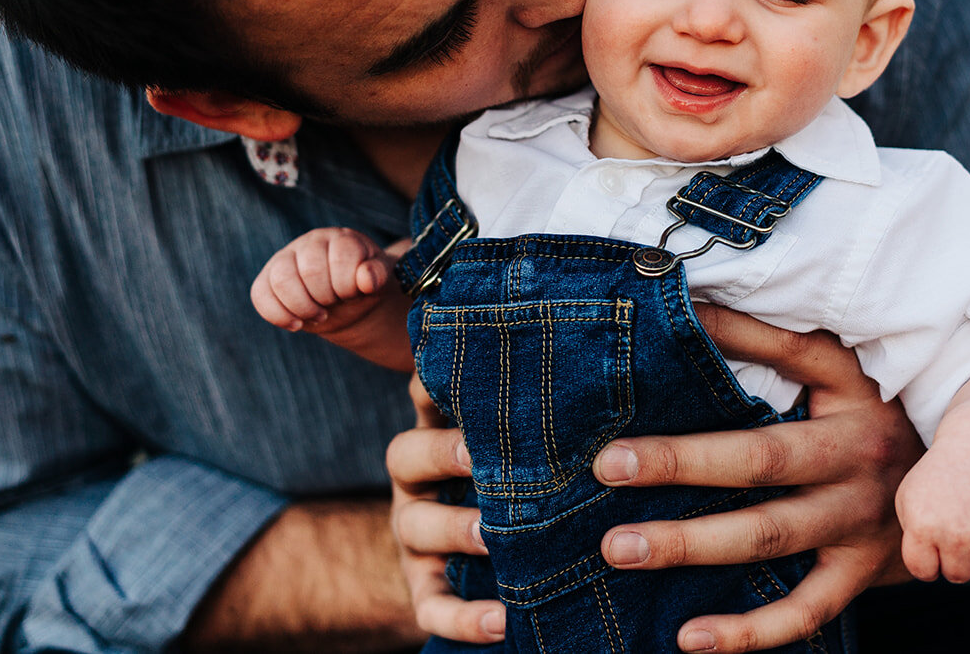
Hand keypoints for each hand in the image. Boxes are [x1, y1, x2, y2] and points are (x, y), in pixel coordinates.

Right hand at [251, 227, 394, 333]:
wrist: (346, 302)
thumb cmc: (363, 286)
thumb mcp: (378, 280)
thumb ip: (377, 274)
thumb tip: (366, 278)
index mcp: (340, 238)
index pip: (341, 256)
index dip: (348, 284)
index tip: (353, 293)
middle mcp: (310, 243)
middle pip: (311, 270)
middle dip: (327, 297)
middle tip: (335, 304)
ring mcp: (285, 259)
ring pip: (282, 279)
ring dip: (303, 306)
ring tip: (319, 315)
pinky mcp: (267, 279)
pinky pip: (260, 295)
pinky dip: (278, 315)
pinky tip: (297, 324)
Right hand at [386, 376, 506, 645]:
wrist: (495, 550)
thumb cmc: (521, 472)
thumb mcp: (518, 438)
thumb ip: (526, 405)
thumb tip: (563, 347)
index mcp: (437, 431)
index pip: (423, 397)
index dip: (435, 385)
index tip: (466, 381)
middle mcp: (417, 480)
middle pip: (406, 455)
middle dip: (441, 454)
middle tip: (479, 455)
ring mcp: (415, 535)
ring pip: (416, 528)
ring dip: (454, 529)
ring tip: (492, 536)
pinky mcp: (424, 588)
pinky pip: (431, 607)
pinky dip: (464, 618)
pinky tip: (502, 621)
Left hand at [590, 305, 921, 652]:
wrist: (966, 491)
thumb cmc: (872, 419)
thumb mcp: (843, 373)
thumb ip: (773, 343)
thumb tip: (689, 305)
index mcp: (852, 391)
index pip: (793, 353)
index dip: (733, 335)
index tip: (666, 330)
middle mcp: (857, 455)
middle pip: (762, 458)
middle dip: (680, 462)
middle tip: (608, 466)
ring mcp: (860, 520)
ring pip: (768, 536)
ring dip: (690, 544)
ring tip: (620, 547)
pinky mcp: (861, 573)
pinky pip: (803, 611)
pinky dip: (748, 631)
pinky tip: (690, 638)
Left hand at [893, 443, 969, 584]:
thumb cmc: (944, 475)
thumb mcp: (910, 497)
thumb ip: (910, 536)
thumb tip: (927, 569)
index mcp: (923, 526)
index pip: (923, 572)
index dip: (930, 558)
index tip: (935, 537)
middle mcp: (958, 535)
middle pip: (958, 576)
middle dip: (958, 557)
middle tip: (963, 525)